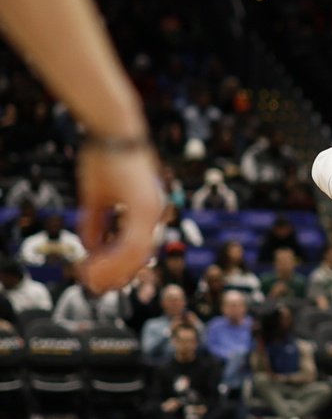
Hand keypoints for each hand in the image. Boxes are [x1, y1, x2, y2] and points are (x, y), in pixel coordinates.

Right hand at [76, 142, 163, 293]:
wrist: (113, 130)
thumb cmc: (105, 158)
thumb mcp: (96, 197)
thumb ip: (95, 223)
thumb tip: (91, 249)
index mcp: (147, 210)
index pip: (138, 247)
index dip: (120, 266)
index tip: (102, 278)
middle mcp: (155, 212)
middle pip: (141, 256)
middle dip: (118, 274)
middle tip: (97, 288)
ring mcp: (153, 210)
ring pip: (137, 253)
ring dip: (113, 269)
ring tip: (91, 278)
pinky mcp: (145, 207)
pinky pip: (132, 243)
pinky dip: (113, 256)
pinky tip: (94, 263)